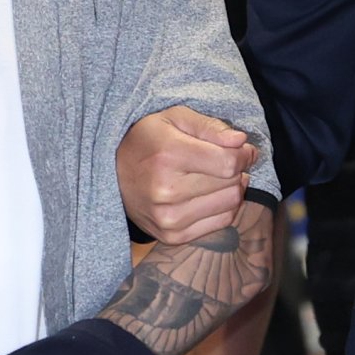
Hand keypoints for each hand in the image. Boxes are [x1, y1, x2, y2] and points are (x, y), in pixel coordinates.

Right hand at [120, 106, 253, 247]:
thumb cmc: (148, 141)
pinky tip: (209, 195)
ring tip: (216, 177)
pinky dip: (223, 207)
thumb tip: (241, 141)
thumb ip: (210, 127)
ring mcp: (169, 218)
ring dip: (232, 188)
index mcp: (169, 156)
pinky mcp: (172, 236)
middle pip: (232, 184)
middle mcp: (167, 191)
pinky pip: (221, 223)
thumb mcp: (174, 118)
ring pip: (231, 204)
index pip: (229, 163)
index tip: (241, 149)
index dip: (244, 154)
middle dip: (237, 170)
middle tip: (225, 160)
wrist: (110, 174)